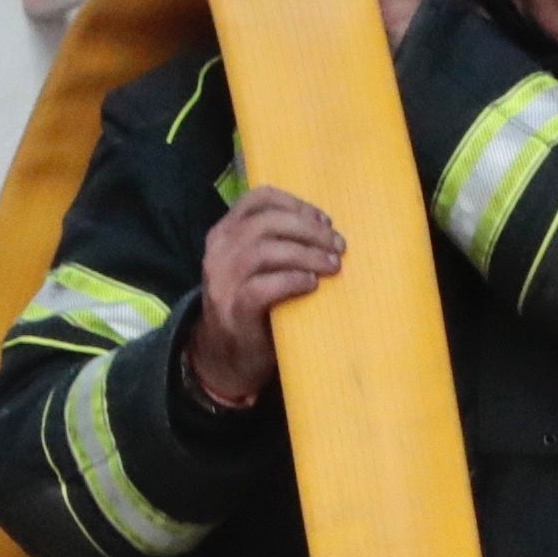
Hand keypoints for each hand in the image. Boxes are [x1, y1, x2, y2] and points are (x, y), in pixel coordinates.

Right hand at [178, 190, 350, 412]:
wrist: (225, 357)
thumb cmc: (251, 306)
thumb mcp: (255, 266)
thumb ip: (275, 243)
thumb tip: (325, 228)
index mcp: (224, 233)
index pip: (257, 199)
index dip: (295, 204)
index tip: (324, 219)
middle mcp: (218, 252)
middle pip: (267, 223)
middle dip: (309, 230)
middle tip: (339, 245)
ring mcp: (222, 282)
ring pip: (264, 251)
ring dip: (306, 254)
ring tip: (332, 265)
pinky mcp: (234, 311)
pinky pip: (263, 287)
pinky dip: (293, 281)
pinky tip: (312, 284)